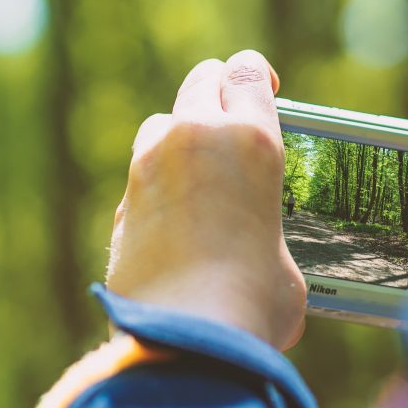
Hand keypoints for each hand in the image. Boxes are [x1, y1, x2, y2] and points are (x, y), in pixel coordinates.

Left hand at [106, 50, 307, 349]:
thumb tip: (262, 267)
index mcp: (251, 139)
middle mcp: (195, 138)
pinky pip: (142, 177)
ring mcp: (149, 167)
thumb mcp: (286, 262)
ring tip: (200, 173)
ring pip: (162, 123)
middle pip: (201, 80)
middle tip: (228, 115)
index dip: (254, 73)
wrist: (185, 338)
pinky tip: (174, 224)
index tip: (260, 84)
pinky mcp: (120, 204)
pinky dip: (158, 188)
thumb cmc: (253, 302)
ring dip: (180, 137)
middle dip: (215, 91)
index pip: (246, 70)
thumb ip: (271, 236)